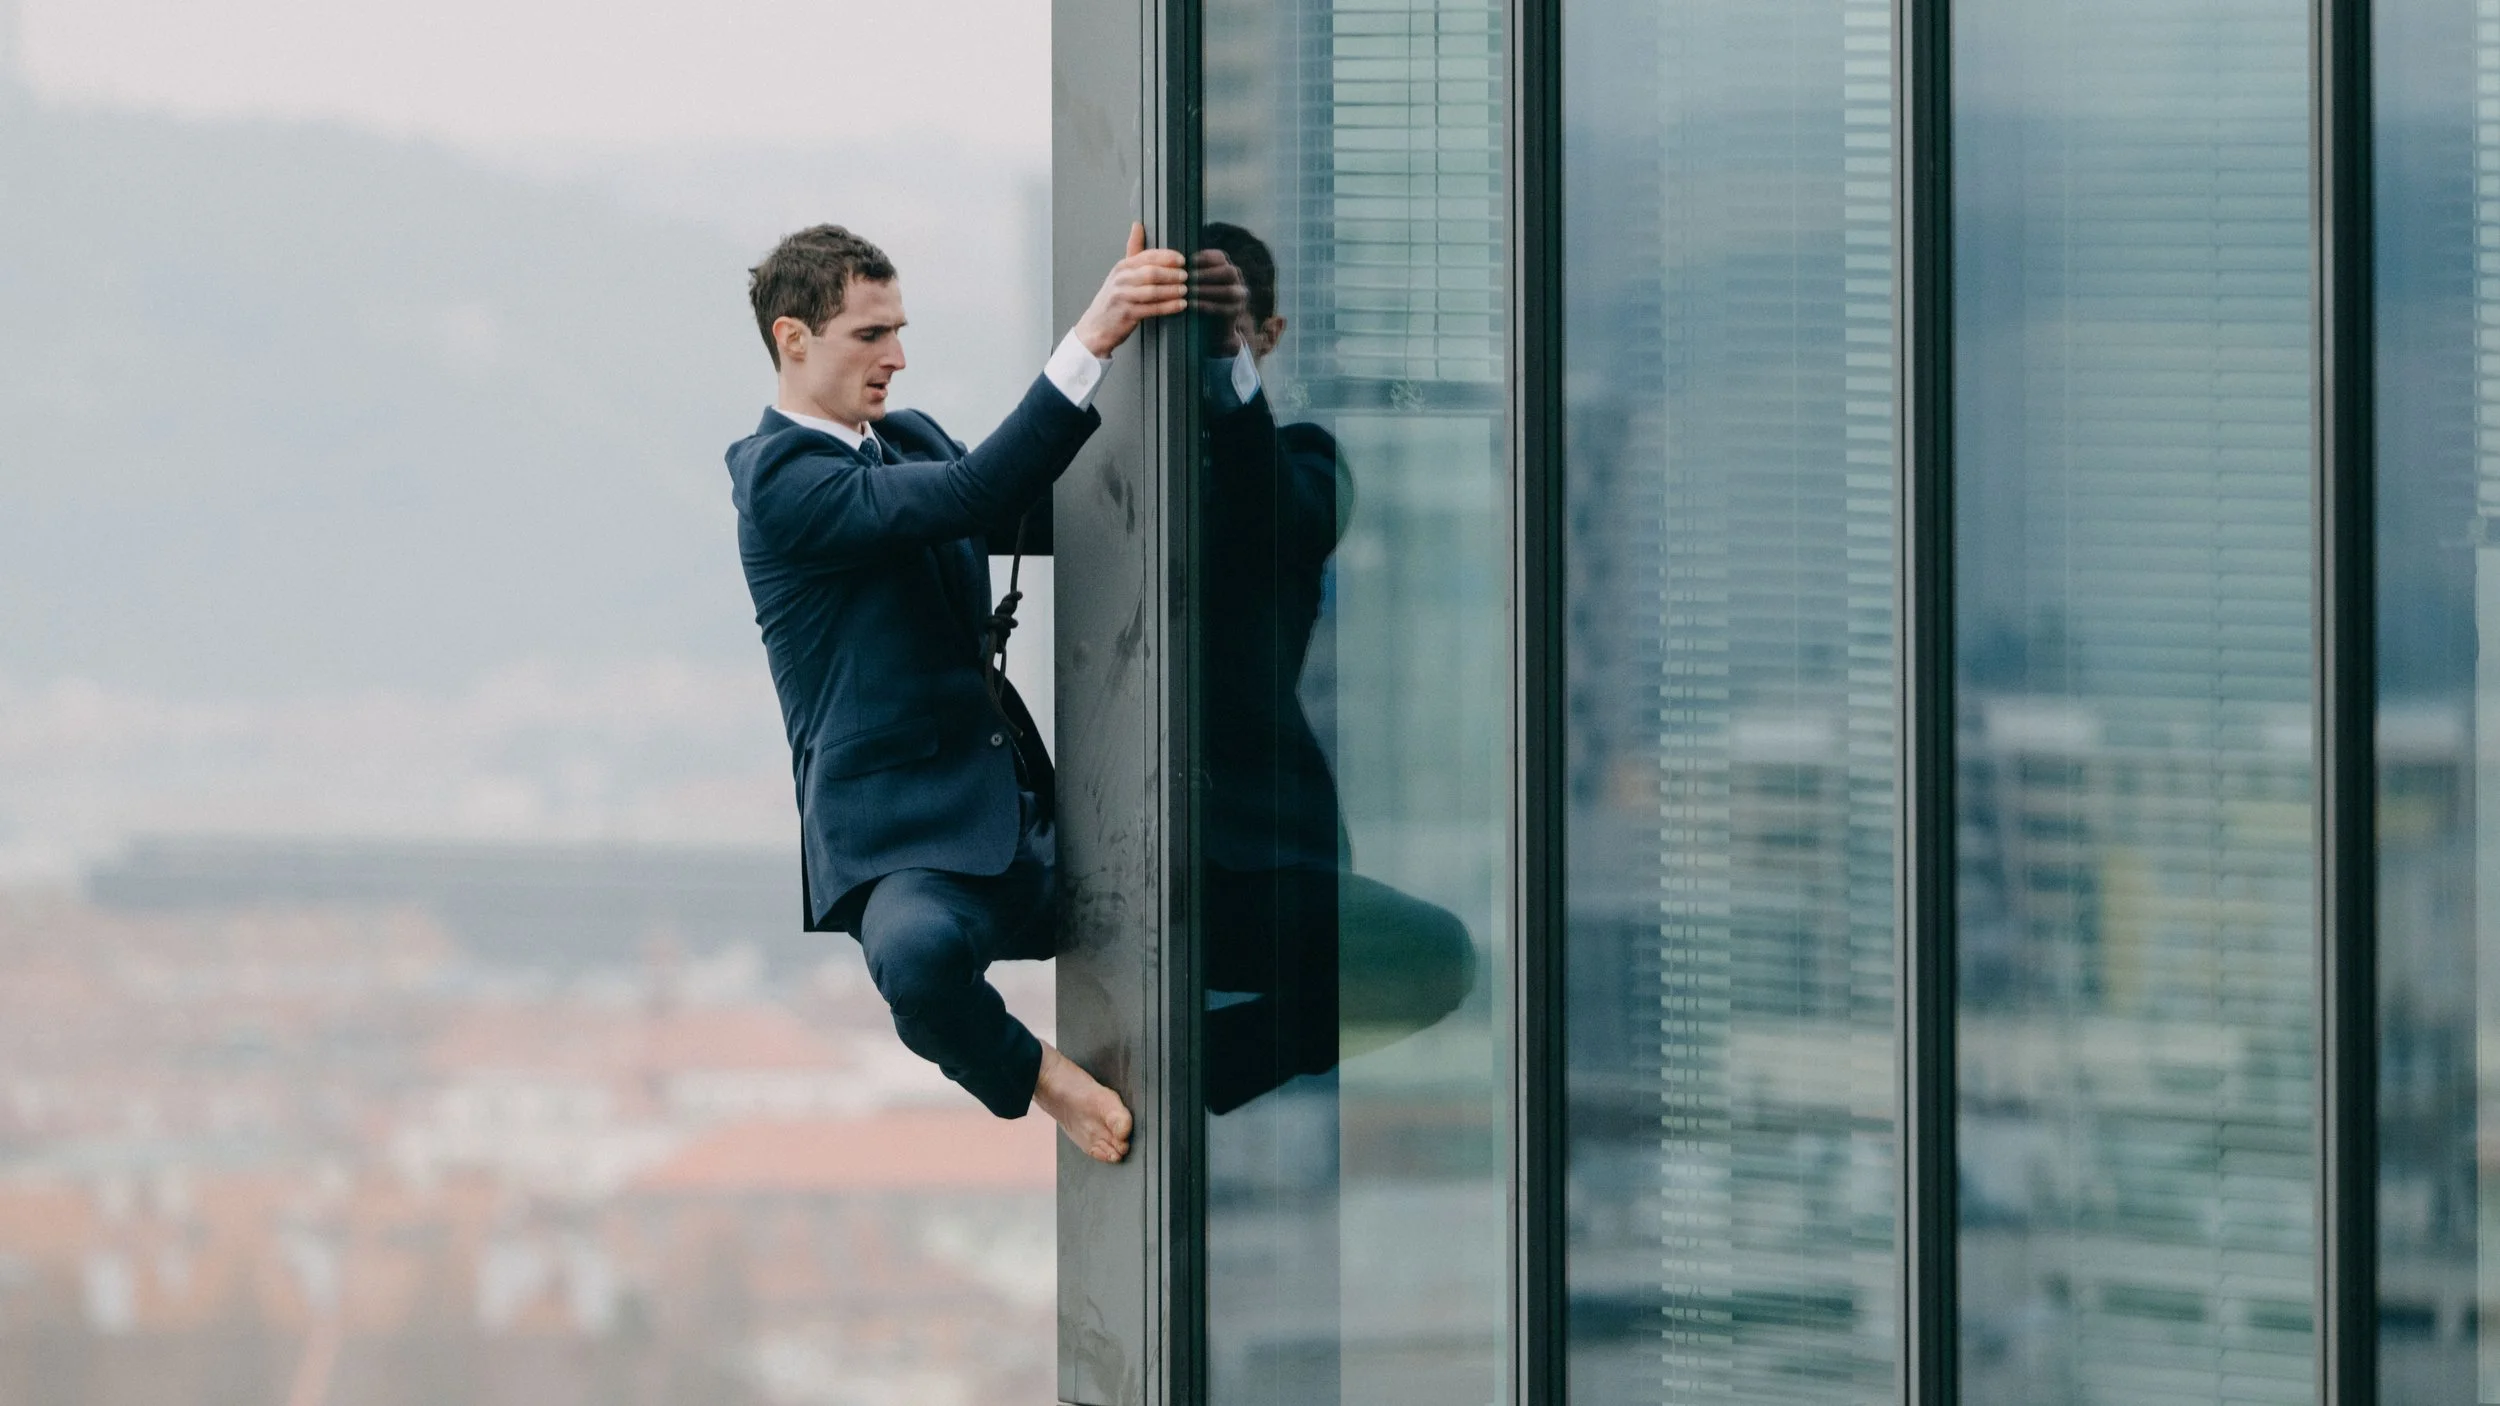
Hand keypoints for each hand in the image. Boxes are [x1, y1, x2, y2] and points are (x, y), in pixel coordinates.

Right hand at [1074, 222, 1189, 357]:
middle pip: (1151, 273)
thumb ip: (1133, 250)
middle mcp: (1121, 280)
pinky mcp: (1128, 314)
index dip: (1167, 257)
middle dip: (1172, 274)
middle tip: (1186, 275)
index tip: (1182, 259)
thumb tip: (1138, 225)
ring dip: (1172, 290)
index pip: (1147, 256)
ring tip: (1185, 290)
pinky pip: (1153, 308)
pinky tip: (1180, 304)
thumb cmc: (1113, 299)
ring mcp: (1123, 297)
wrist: (1095, 327)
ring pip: (1153, 291)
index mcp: (1122, 267)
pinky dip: (1169, 306)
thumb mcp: (1120, 272)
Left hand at [1191, 249, 1249, 356]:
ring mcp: (1239, 297)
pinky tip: (1192, 305)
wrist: (1215, 326)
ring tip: (1190, 291)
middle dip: (1208, 273)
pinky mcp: (1236, 312)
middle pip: (1229, 272)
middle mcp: (1237, 280)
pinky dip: (1207, 306)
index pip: (1221, 257)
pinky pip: (1224, 309)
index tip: (1190, 261)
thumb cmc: (1202, 298)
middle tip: (1190, 276)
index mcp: (1227, 267)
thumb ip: (1193, 272)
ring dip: (1207, 290)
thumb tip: (1174, 262)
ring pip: (1229, 291)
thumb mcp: (1200, 281)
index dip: (1206, 257)